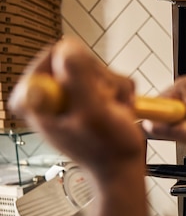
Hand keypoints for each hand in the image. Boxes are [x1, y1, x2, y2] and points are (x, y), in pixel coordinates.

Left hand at [9, 38, 144, 180]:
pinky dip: (121, 92)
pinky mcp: (87, 94)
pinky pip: (109, 76)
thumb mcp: (92, 114)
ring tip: (113, 113)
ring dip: (114, 89)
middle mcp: (48, 92)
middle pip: (78, 59)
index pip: (54, 55)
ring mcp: (69, 93)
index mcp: (34, 98)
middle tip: (105, 107)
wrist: (122, 167)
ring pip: (96, 67)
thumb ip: (78, 79)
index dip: (81, 72)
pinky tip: (118, 111)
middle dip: (101, 82)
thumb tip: (68, 47)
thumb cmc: (107, 151)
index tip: (89, 95)